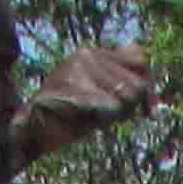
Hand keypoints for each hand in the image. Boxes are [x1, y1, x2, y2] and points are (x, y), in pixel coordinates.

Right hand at [19, 42, 157, 135]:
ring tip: (93, 115)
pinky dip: (104, 120)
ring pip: (127, 97)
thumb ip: (121, 84)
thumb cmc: (70, 117)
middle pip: (137, 84)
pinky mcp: (76, 85)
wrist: (33, 129)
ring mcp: (80, 68)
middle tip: (108, 116)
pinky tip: (85, 119)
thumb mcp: (100, 97)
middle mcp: (87, 55)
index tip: (148, 112)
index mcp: (93, 53)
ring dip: (116, 115)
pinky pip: (111, 108)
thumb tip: (148, 86)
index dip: (149, 86)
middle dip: (130, 108)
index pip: (140, 58)